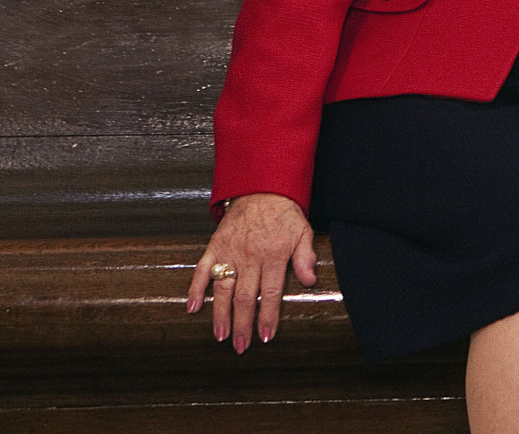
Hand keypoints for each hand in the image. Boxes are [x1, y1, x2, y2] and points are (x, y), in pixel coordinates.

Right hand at [185, 192, 317, 351]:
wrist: (262, 187)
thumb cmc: (284, 213)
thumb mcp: (303, 231)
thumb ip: (306, 257)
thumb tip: (310, 281)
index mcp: (273, 254)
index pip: (271, 293)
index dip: (268, 316)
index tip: (266, 337)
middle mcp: (250, 256)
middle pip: (246, 297)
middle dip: (243, 324)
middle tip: (241, 346)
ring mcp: (230, 251)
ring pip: (224, 288)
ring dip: (220, 314)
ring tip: (220, 336)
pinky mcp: (215, 245)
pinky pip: (202, 269)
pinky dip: (196, 288)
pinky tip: (192, 308)